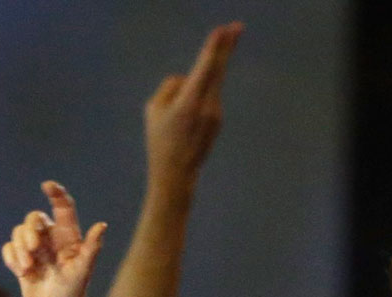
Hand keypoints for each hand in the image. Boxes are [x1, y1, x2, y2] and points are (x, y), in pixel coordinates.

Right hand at [2, 181, 107, 296]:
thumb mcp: (83, 270)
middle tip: (34, 249)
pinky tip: (22, 272)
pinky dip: (12, 258)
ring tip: (28, 268)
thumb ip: (91, 248)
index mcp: (67, 236)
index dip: (56, 193)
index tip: (47, 185)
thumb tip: (102, 225)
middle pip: (33, 218)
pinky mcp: (20, 258)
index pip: (63, 207)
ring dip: (20, 249)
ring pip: (18, 232)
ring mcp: (34, 247)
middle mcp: (50, 237)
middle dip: (30, 231)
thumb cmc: (74, 291)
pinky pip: (8, 248)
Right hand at [144, 22, 242, 192]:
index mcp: (188, 104)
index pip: (204, 69)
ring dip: (196, 86)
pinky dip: (196, 98)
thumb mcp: (153, 110)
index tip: (223, 31)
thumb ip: (171, 87)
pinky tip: (184, 123)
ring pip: (207, 85)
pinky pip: (205, 98)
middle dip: (226, 47)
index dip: (213, 48)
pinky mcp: (218, 119)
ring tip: (179, 118)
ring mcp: (215, 114)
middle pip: (218, 71)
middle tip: (238, 26)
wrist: (176, 175)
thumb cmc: (160, 141)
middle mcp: (206, 107)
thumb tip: (186, 79)